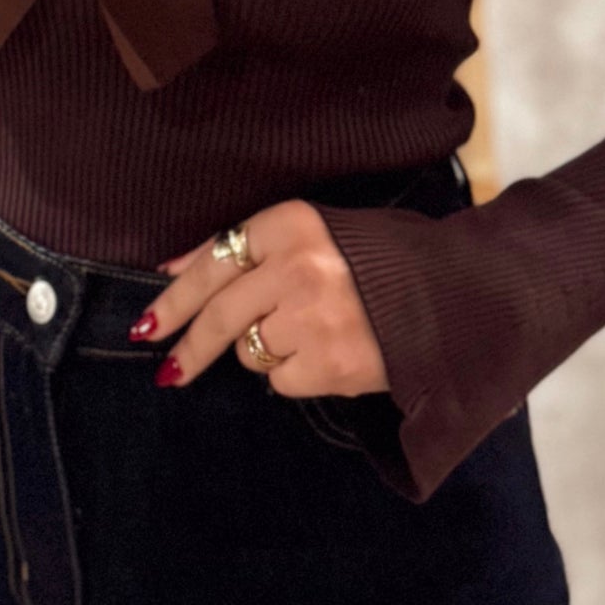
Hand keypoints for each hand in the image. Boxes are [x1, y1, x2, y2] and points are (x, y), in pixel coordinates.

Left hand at [129, 201, 390, 398]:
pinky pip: (282, 381)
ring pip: (251, 352)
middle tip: (167, 369)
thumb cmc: (382, 259)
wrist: (456, 294)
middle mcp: (299, 268)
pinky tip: (327, 355)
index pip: (214, 262)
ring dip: (264, 351)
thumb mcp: (316, 232)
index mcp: (294, 224)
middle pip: (222, 314)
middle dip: (188, 345)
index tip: (147, 324)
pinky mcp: (331, 365)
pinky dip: (295, 375)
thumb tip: (173, 267)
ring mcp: (314, 319)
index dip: (175, 297)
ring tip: (308, 335)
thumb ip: (248, 247)